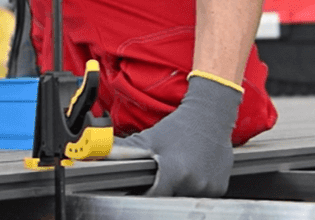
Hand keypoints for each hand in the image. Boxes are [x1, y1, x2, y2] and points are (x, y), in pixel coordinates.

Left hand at [107, 74, 240, 196]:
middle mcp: (193, 183)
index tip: (141, 190)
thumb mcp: (148, 138)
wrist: (211, 115)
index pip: (153, 198)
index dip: (144, 195)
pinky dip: (194, 189)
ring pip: (185, 198)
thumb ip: (122, 150)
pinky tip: (192, 172)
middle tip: (161, 177)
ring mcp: (208, 187)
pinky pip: (202, 196)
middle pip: (169, 199)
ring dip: (179, 190)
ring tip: (178, 172)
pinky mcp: (219, 188)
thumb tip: (94, 155)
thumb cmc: (179, 126)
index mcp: (174, 172)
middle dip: (162, 191)